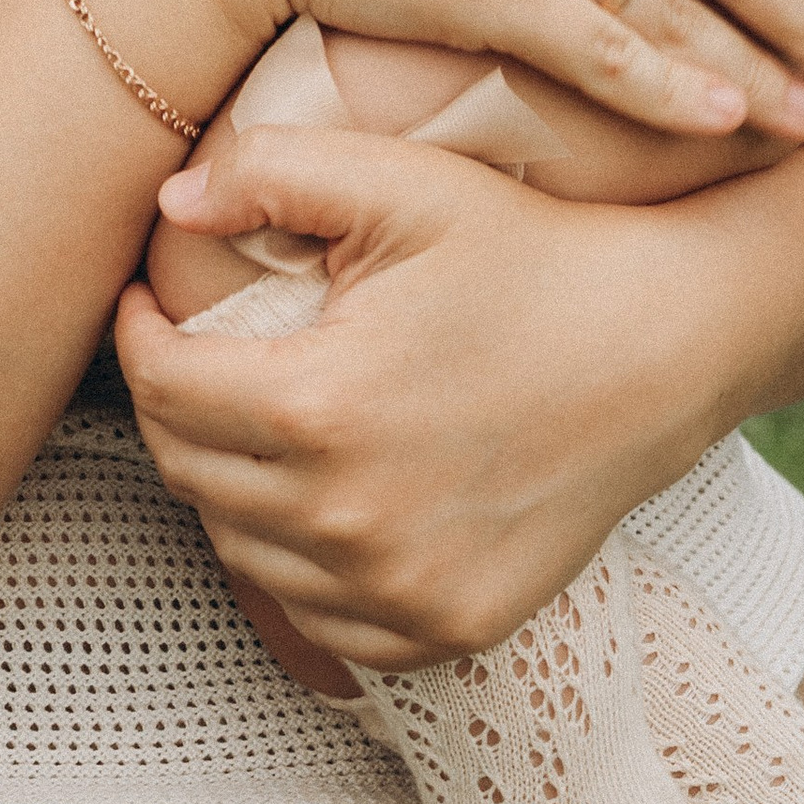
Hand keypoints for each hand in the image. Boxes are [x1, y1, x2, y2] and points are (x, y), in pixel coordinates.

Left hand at [114, 0, 803, 666]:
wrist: (667, 346)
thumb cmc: (533, 252)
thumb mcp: (404, 183)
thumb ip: (269, 174)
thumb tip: (165, 206)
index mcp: (318, 410)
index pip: (163, 390)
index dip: (137, 338)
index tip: (147, 304)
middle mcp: (348, 522)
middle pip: (192, 475)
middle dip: (174, 407)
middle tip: (193, 356)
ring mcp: (400, 592)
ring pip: (244, 552)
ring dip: (231, 486)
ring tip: (254, 419)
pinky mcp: (447, 629)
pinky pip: (322, 616)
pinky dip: (302, 564)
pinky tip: (321, 498)